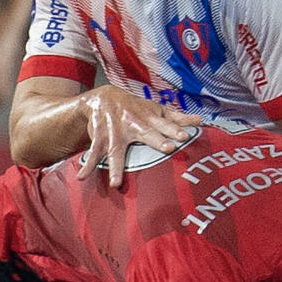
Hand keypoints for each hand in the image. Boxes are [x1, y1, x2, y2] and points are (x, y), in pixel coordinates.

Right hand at [76, 85, 201, 184]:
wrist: (104, 98)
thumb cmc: (136, 108)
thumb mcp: (156, 109)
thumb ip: (177, 117)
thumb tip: (200, 121)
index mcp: (149, 118)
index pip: (165, 124)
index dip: (175, 129)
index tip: (185, 137)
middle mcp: (133, 124)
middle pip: (146, 134)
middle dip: (156, 140)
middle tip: (168, 149)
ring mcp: (115, 132)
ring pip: (115, 151)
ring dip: (115, 166)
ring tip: (115, 183)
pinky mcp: (100, 138)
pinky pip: (92, 153)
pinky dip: (87, 165)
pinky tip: (82, 177)